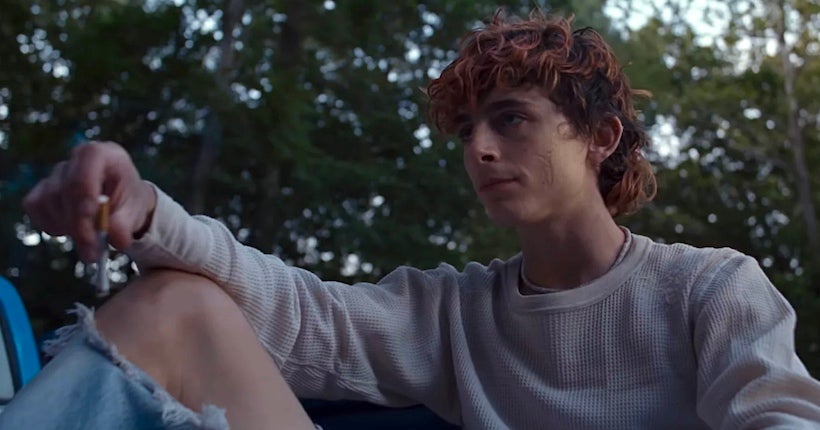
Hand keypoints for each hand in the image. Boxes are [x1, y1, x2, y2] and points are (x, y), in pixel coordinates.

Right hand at [23, 142, 156, 261]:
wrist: (122, 205)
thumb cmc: (129, 202)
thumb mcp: (135, 212)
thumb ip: (125, 224)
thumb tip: (116, 239)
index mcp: (104, 154)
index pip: (88, 160)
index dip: (86, 191)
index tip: (90, 222)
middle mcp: (77, 158)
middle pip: (66, 186)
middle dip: (78, 223)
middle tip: (91, 252)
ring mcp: (57, 172)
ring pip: (49, 199)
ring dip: (67, 227)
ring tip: (89, 243)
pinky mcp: (42, 188)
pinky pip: (35, 205)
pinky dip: (50, 224)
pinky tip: (70, 230)